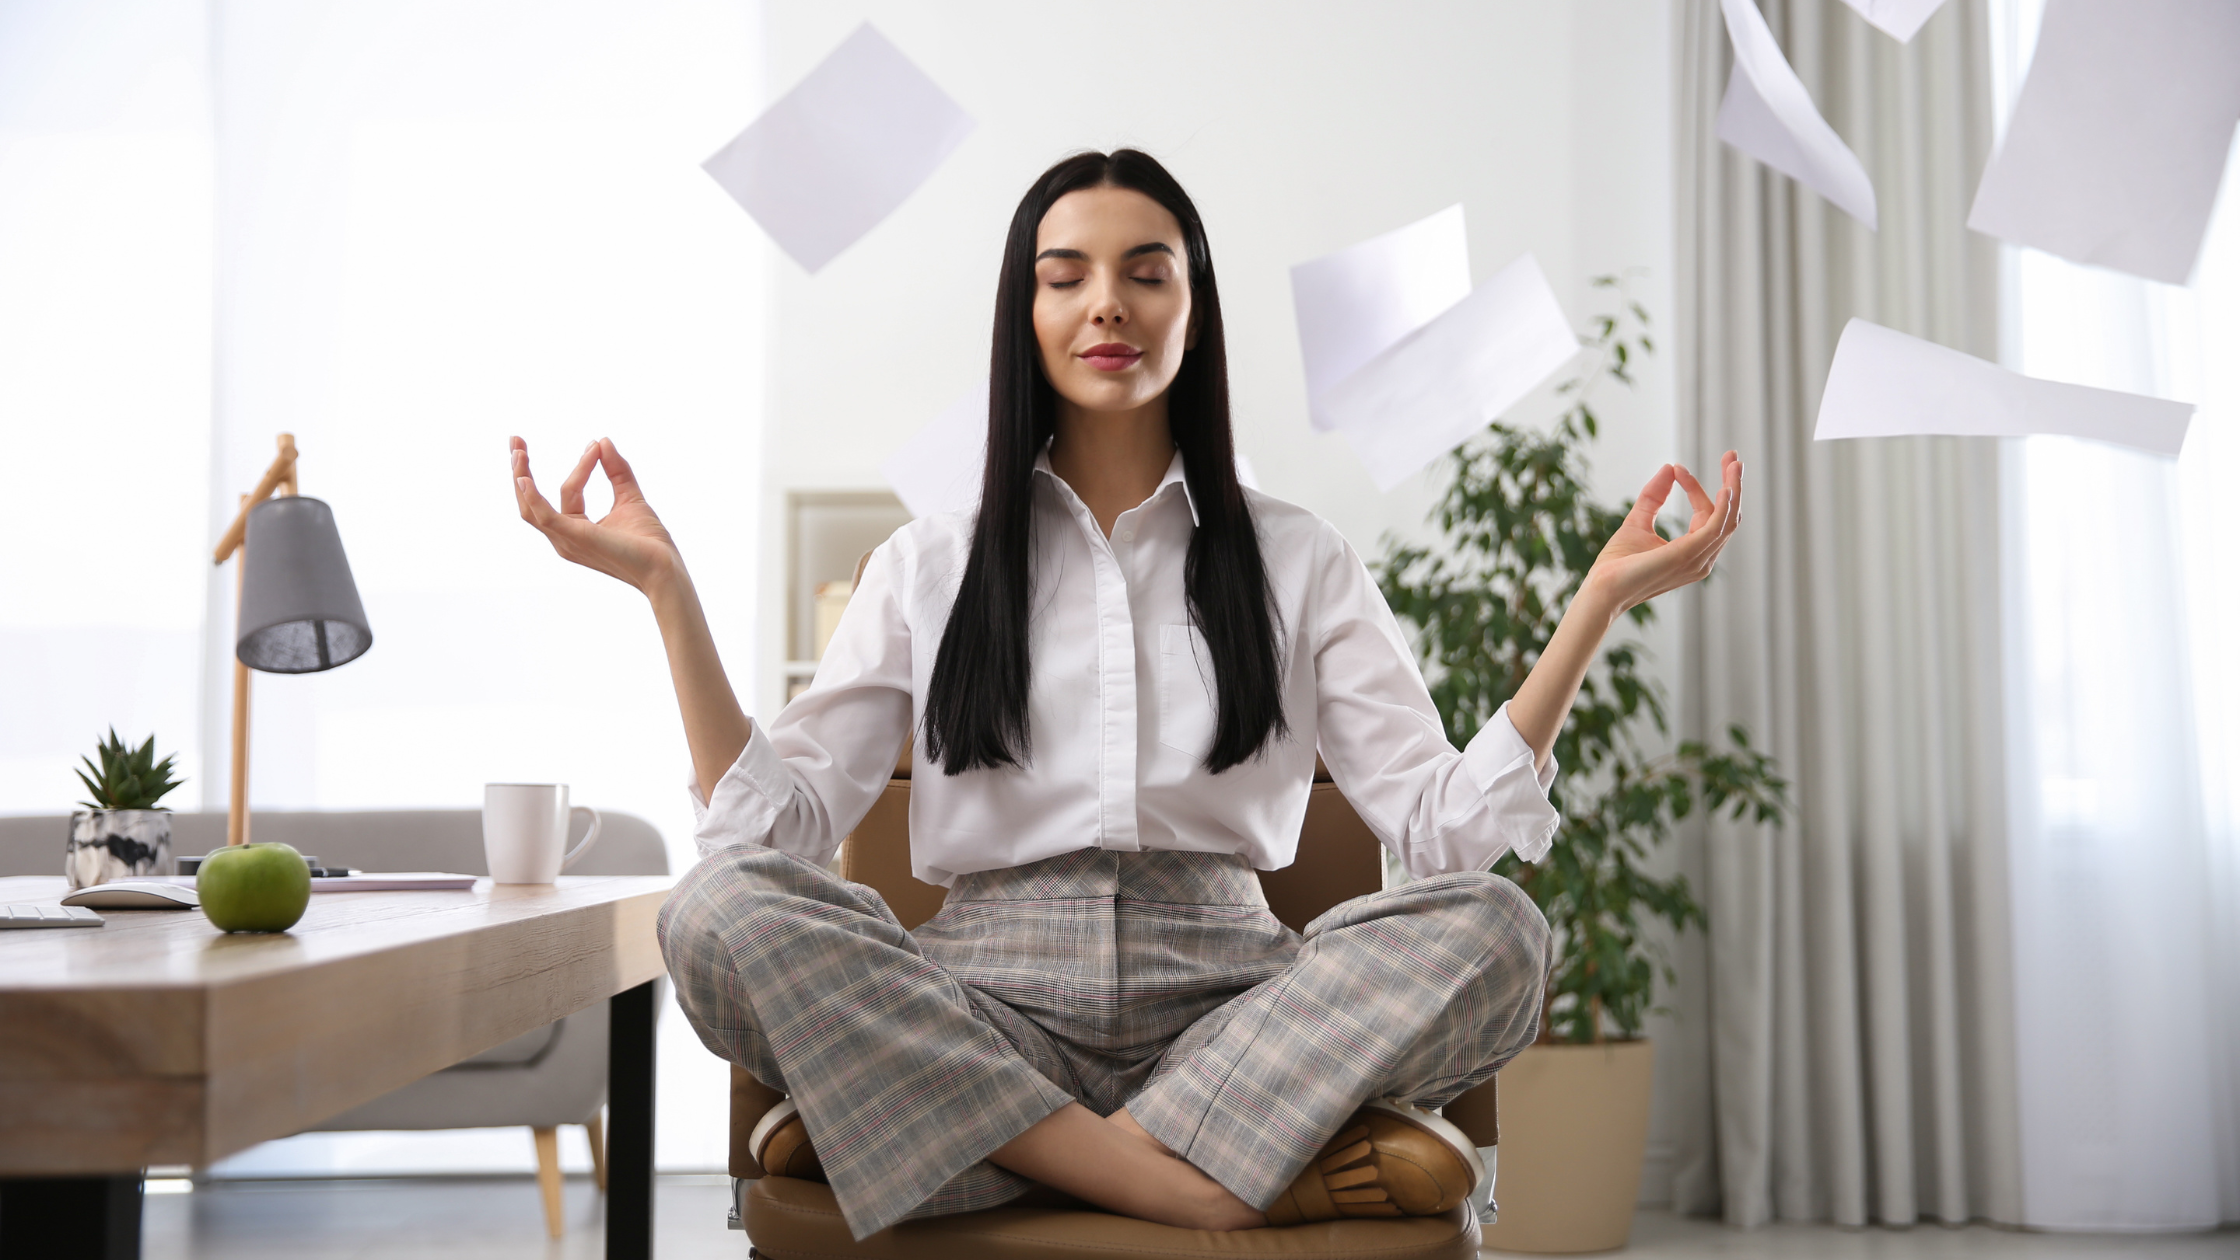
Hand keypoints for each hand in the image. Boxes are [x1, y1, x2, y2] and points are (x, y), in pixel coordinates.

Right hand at [511, 437, 681, 594]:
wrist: (665, 567)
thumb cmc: (649, 543)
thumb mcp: (630, 497)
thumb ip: (617, 471)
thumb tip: (603, 440)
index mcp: (576, 529)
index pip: (569, 490)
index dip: (582, 465)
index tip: (596, 444)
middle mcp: (565, 538)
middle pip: (531, 502)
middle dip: (520, 470)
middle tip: (515, 439)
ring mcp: (567, 541)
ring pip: (531, 508)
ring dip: (521, 476)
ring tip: (518, 450)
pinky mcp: (576, 538)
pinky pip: (545, 517)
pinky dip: (533, 497)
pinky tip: (524, 478)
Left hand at [1582, 451, 1743, 616]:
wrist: (1601, 588)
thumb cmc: (1618, 564)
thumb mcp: (1638, 521)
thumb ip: (1654, 496)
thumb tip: (1669, 467)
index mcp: (1692, 552)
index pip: (1706, 515)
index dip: (1695, 488)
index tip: (1678, 468)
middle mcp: (1702, 559)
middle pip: (1728, 517)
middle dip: (1733, 485)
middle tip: (1733, 456)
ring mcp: (1697, 559)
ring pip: (1728, 520)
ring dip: (1734, 489)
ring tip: (1733, 463)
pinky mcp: (1687, 555)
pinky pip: (1715, 528)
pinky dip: (1723, 507)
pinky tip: (1725, 487)